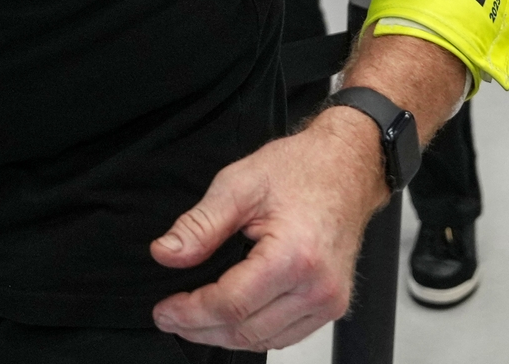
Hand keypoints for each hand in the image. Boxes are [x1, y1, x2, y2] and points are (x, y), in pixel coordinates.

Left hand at [149, 110, 386, 351]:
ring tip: (191, 322)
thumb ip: (199, 225)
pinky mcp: (332, 305)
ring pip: (265, 340)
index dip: (191, 312)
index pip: (232, 304)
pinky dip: (252, 334)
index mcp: (295, 257)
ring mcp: (329, 301)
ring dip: (224, 337)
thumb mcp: (238, 185)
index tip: (163, 310)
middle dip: (201, 329)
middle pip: (247, 331)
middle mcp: (318, 288)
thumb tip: (165, 254)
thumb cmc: (300, 171)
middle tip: (168, 317)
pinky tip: (227, 320)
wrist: (345, 169)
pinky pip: (286, 335)